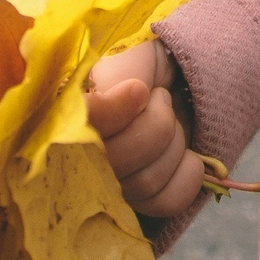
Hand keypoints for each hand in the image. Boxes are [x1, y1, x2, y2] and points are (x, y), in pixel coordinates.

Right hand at [85, 41, 206, 218]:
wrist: (181, 77)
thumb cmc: (150, 64)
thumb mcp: (131, 56)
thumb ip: (117, 76)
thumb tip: (129, 96)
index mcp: (69, 116)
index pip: (74, 129)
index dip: (110, 114)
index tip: (141, 89)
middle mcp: (82, 158)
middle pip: (116, 161)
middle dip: (156, 124)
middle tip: (162, 97)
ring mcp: (112, 184)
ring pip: (143, 184)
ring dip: (174, 144)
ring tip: (174, 119)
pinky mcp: (144, 200)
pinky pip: (166, 203)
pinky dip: (188, 175)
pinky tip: (190, 155)